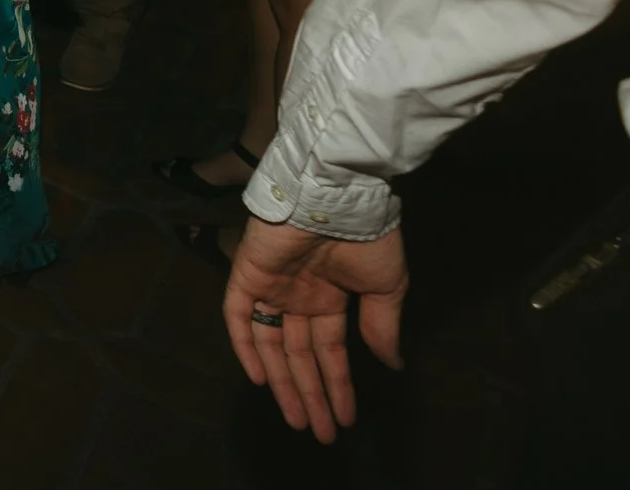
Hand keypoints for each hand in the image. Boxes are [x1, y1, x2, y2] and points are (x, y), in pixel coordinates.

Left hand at [223, 218, 408, 443]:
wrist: (339, 197)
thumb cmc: (367, 238)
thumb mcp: (385, 288)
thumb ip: (382, 326)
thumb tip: (392, 364)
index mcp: (330, 297)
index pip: (328, 351)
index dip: (337, 385)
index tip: (345, 419)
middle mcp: (298, 296)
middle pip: (298, 355)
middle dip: (310, 394)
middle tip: (320, 433)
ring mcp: (271, 285)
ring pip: (270, 343)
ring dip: (281, 382)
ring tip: (298, 419)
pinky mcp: (247, 273)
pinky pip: (237, 313)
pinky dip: (244, 344)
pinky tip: (259, 377)